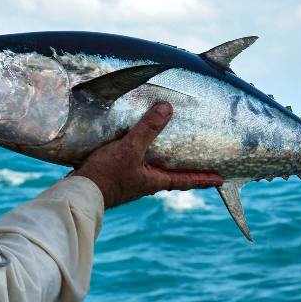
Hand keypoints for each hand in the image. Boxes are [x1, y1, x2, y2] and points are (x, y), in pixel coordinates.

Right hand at [73, 102, 222, 208]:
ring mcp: (132, 183)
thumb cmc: (107, 175)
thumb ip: (148, 129)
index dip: (204, 178)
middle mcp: (146, 184)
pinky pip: (138, 167)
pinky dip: (146, 160)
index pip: (186, 180)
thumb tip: (167, 109)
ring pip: (155, 172)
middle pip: (172, 177)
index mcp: (155, 181)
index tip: (221, 178)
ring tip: (172, 153)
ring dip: (166, 165)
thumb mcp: (130, 149)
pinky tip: (138, 151)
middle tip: (200, 164)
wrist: (79, 192)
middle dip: (186, 171)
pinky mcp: (117, 178)